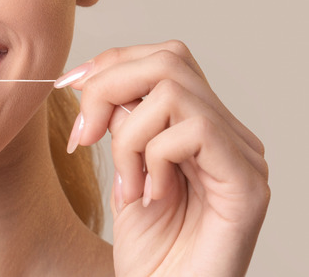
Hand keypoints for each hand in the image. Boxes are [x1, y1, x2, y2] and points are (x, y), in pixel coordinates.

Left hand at [56, 41, 269, 276]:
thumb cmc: (151, 254)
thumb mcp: (125, 174)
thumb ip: (124, 125)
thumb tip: (99, 81)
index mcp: (201, 129)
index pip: (164, 60)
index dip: (111, 63)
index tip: (68, 86)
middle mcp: (228, 135)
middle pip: (170, 60)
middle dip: (109, 85)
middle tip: (83, 135)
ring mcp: (243, 157)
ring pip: (174, 91)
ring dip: (128, 136)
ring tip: (127, 185)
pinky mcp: (247, 183)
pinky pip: (193, 131)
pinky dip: (153, 157)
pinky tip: (150, 197)